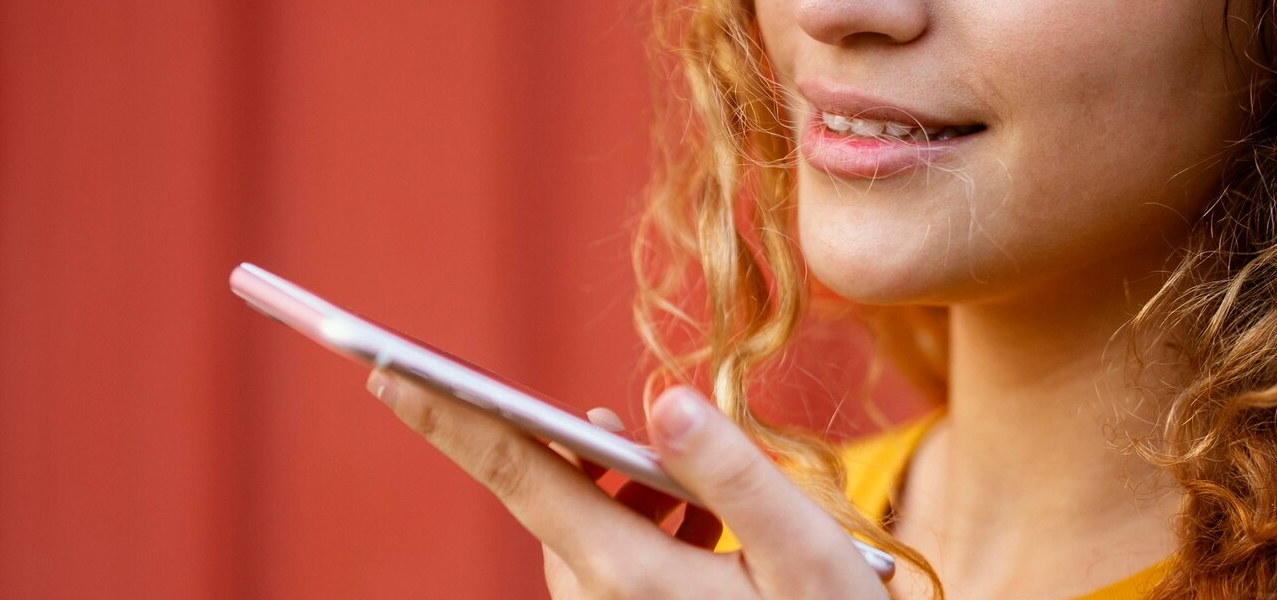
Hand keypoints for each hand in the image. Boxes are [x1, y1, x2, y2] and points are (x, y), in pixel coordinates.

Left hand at [366, 369, 891, 598]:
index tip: (387, 369)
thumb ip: (734, 475)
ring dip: (619, 485)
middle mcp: (601, 597)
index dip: (449, 418)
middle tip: (609, 426)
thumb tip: (663, 400)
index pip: (519, 475)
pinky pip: (608, 552)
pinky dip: (637, 520)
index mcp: (629, 573)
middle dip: (567, 445)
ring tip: (684, 488)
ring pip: (582, 523)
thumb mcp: (805, 555)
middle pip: (549, 493)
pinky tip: (696, 524)